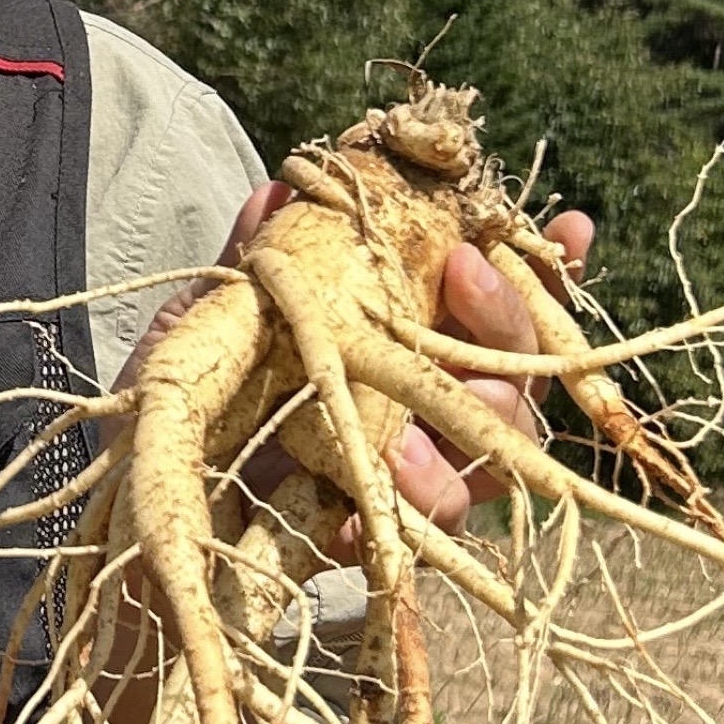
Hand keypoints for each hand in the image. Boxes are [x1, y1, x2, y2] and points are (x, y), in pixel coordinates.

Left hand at [134, 181, 592, 548]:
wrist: (149, 477)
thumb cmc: (194, 386)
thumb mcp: (218, 317)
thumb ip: (258, 259)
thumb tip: (278, 190)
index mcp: (412, 344)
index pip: (499, 309)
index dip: (548, 272)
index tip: (573, 227)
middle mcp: (430, 408)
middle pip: (518, 373)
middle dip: (504, 322)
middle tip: (465, 273)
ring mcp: (414, 475)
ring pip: (497, 455)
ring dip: (480, 417)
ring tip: (427, 401)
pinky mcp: (380, 534)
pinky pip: (426, 531)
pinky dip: (416, 503)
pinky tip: (387, 477)